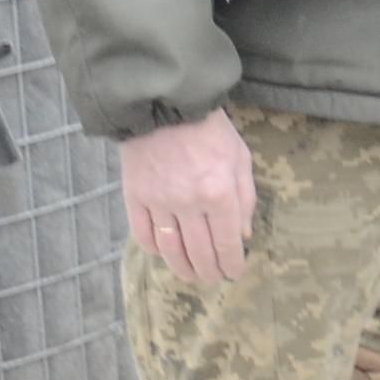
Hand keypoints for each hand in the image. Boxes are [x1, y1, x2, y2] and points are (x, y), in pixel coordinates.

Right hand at [122, 112, 256, 283]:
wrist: (163, 101)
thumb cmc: (209, 128)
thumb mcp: (240, 158)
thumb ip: (245, 198)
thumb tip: (243, 235)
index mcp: (219, 194)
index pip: (227, 245)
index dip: (232, 265)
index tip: (234, 272)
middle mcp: (189, 204)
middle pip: (200, 254)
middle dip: (210, 273)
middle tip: (213, 278)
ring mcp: (159, 202)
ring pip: (171, 251)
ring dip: (183, 269)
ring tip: (191, 276)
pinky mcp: (135, 196)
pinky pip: (143, 234)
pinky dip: (154, 249)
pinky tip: (163, 252)